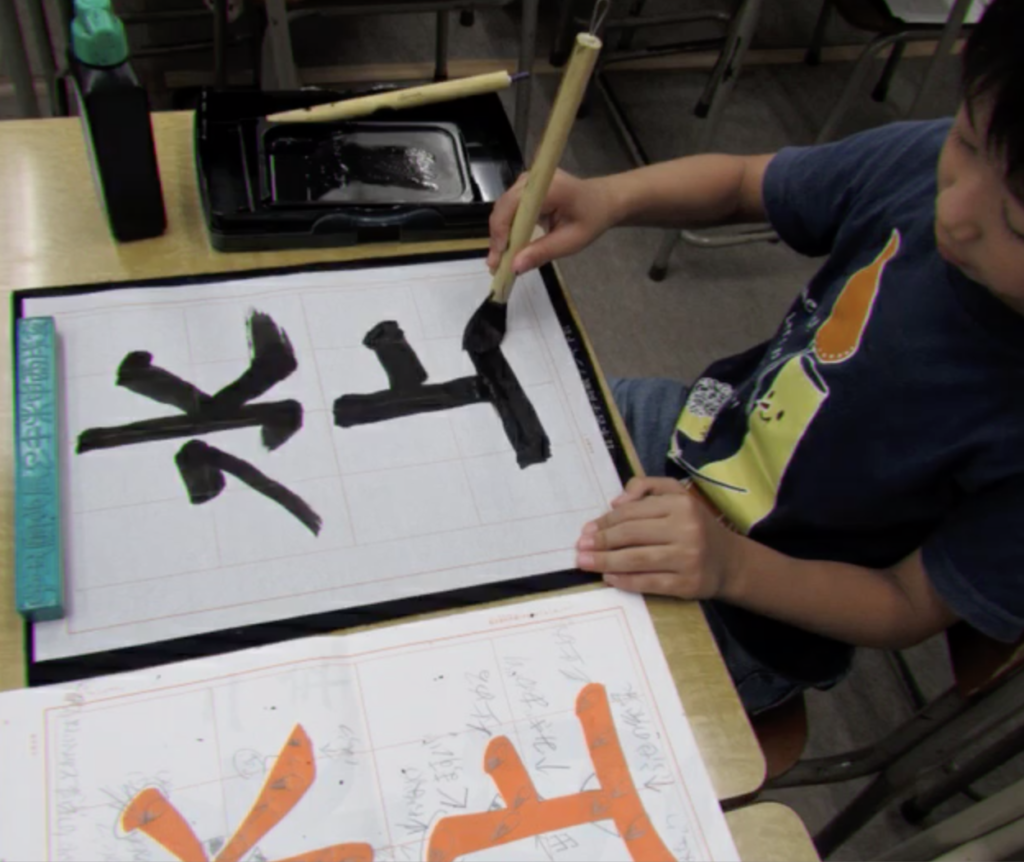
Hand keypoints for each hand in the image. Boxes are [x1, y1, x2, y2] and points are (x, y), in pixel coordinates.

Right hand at [486, 170, 617, 273]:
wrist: (603, 201)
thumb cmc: (591, 219)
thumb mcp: (571, 241)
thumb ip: (543, 252)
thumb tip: (515, 267)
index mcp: (549, 187)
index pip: (513, 205)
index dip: (502, 231)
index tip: (499, 259)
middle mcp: (533, 179)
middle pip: (504, 208)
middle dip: (498, 238)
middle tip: (496, 266)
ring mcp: (527, 182)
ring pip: (503, 210)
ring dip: (500, 235)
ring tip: (499, 260)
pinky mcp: (525, 188)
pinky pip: (510, 210)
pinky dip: (507, 229)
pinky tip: (507, 248)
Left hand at [575, 477, 739, 599]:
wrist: (730, 562)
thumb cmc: (695, 525)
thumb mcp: (677, 495)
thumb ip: (646, 488)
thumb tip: (615, 502)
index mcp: (681, 505)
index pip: (633, 512)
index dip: (606, 521)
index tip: (587, 529)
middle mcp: (686, 530)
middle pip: (632, 535)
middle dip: (601, 542)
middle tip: (580, 547)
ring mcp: (687, 558)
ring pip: (637, 559)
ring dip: (605, 561)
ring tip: (585, 562)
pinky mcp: (687, 584)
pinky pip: (649, 582)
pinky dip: (625, 581)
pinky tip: (609, 577)